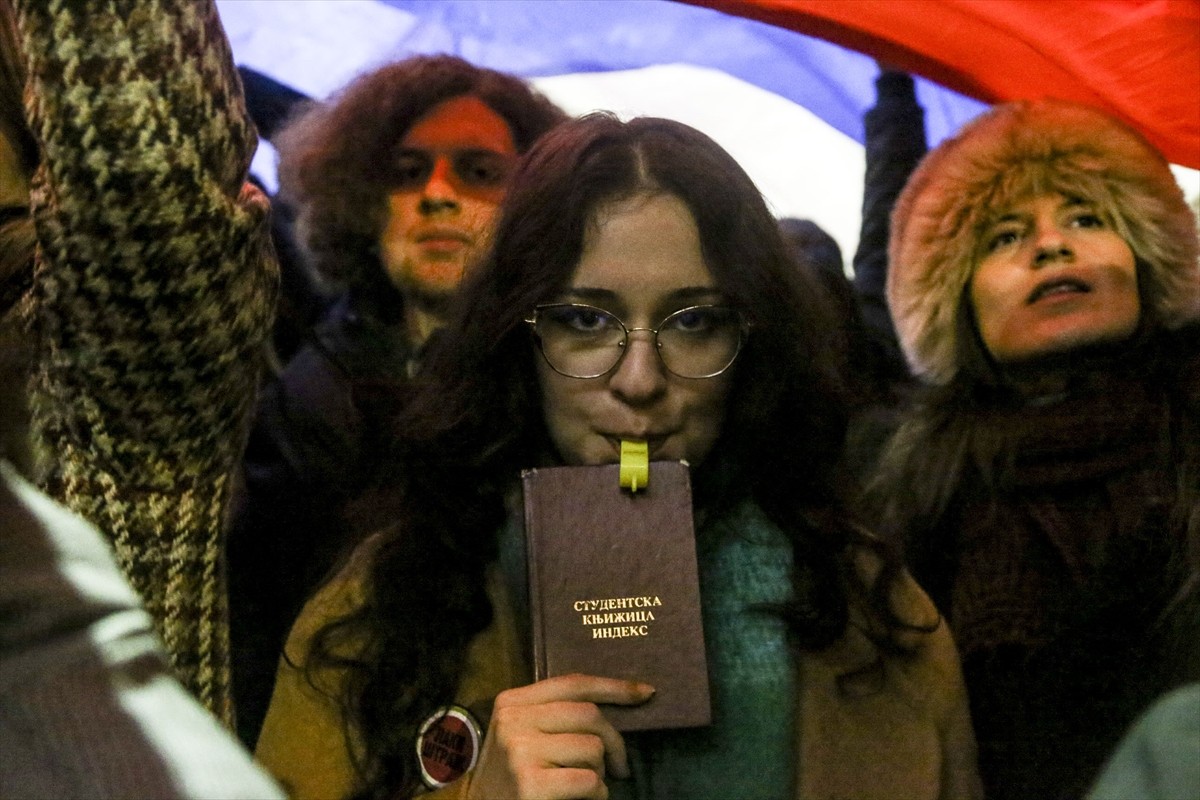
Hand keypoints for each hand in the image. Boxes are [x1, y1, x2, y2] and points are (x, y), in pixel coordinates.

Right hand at [465, 673, 654, 799]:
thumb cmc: (510, 776)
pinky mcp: (531, 785)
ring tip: (586, 785)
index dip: (613, 686)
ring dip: (600, 773)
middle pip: (589, 715)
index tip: (645, 693)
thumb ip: (554, 715)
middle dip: (614, 742)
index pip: (572, 684)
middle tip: (619, 766)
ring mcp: (521, 753)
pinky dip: (597, 794)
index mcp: (512, 702)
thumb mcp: (522, 734)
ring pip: (592, 748)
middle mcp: (514, 722)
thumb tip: (614, 704)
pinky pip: (589, 781)